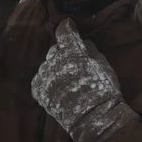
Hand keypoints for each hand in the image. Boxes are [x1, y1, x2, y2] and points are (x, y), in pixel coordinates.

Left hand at [31, 19, 138, 141]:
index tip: (67, 24)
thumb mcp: (103, 64)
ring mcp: (45, 75)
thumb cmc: (103, 89)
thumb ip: (91, 50)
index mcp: (72, 51)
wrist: (93, 117)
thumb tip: (83, 43)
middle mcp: (54, 60)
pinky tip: (56, 86)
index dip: (66, 26)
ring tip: (65, 78)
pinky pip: (40, 78)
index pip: (64, 32)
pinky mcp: (39, 89)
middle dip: (62, 52)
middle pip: (55, 49)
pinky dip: (47, 79)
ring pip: (47, 64)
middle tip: (73, 62)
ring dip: (55, 67)